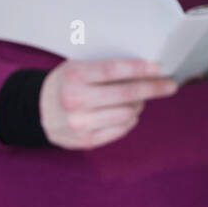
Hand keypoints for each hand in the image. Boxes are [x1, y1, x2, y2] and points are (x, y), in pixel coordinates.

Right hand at [39, 58, 178, 149]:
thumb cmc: (66, 82)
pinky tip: (128, 112)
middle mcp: (75, 101)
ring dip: (139, 105)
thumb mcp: (76, 65)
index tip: (159, 68)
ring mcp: (80, 123)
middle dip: (152, 89)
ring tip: (138, 99)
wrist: (37, 110)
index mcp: (74, 76)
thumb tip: (145, 67)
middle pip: (125, 95)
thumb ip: (103, 65)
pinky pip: (121, 130)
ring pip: (127, 114)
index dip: (140, 69)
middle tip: (170, 85)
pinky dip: (130, 119)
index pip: (113, 70)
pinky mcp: (85, 141)